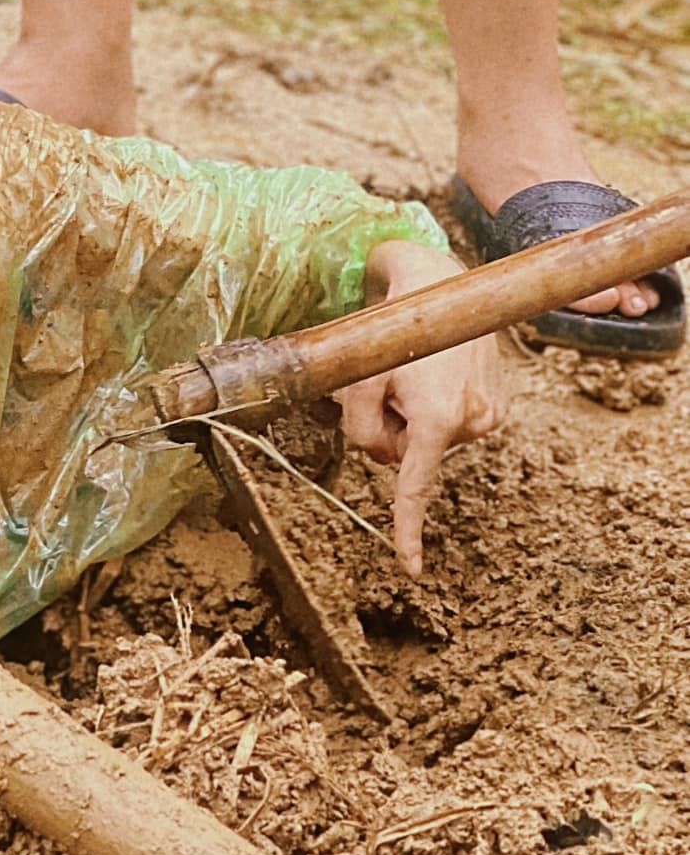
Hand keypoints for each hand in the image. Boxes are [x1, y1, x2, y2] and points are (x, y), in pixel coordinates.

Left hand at [333, 241, 504, 579]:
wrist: (440, 286)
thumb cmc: (394, 331)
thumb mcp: (359, 380)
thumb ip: (360, 431)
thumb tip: (384, 459)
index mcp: (437, 419)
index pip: (416, 486)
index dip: (408, 529)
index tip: (410, 568)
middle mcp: (471, 423)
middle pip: (407, 455)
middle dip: (390, 430)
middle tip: (392, 384)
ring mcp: (489, 417)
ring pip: (427, 441)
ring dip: (412, 416)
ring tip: (417, 374)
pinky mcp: (496, 408)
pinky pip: (449, 426)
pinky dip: (433, 409)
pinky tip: (436, 376)